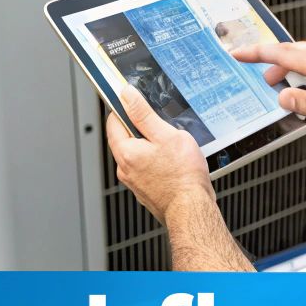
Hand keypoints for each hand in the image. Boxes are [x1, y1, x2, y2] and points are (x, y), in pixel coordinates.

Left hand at [106, 83, 214, 221]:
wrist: (192, 209)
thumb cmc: (182, 176)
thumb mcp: (166, 135)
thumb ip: (143, 114)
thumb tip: (126, 96)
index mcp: (126, 152)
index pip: (113, 122)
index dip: (124, 109)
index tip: (135, 103)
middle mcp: (125, 169)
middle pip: (125, 139)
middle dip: (141, 130)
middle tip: (161, 128)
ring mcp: (134, 183)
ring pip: (138, 156)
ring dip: (150, 148)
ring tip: (172, 150)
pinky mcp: (146, 192)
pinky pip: (146, 170)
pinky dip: (156, 164)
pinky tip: (173, 165)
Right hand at [231, 37, 305, 131]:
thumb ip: (303, 103)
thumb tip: (282, 97)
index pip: (280, 52)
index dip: (255, 53)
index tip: (237, 52)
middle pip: (290, 53)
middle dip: (272, 67)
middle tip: (264, 85)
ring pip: (302, 57)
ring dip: (291, 72)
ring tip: (288, 92)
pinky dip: (305, 71)